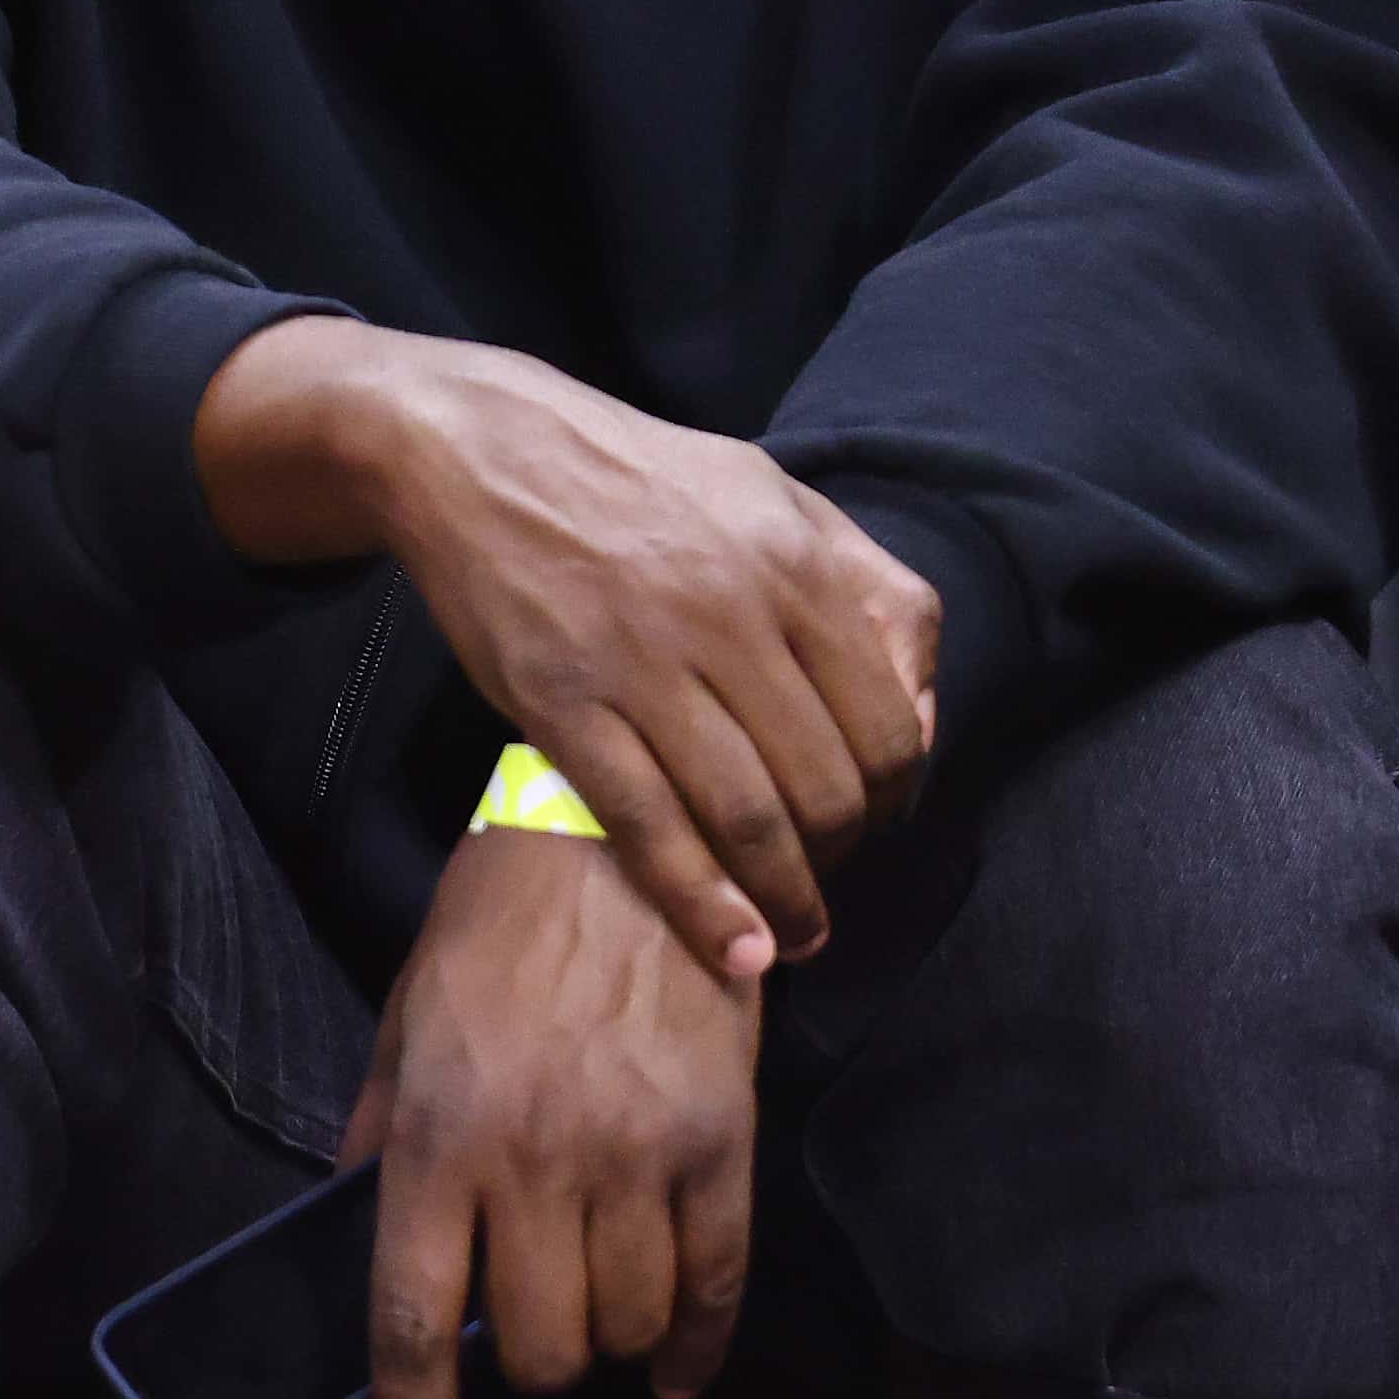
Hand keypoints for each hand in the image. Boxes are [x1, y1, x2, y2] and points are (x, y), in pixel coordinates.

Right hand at [198, 319, 934, 977]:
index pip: (885, 724)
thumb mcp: (773, 494)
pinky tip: (736, 949)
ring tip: (797, 936)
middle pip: (825, 785)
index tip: (875, 823)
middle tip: (825, 875)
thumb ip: (867, 587)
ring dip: (786, 899)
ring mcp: (639, 664)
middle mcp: (727, 616)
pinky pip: (646, 825)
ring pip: (746, 818)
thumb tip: (922, 704)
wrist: (477, 450)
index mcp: (791, 563)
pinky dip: (700, 904)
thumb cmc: (638, 478)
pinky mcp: (561, 704)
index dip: (895, 797)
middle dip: (841, 856)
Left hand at [345, 829, 763, 1398]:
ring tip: (596, 1298)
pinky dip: (698, 1345)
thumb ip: (379, 1131)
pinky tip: (679, 1363)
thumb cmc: (497, 927)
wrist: (619, 836)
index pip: (417, 1329)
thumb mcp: (407, 1018)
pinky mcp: (720, 1144)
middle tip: (530, 1313)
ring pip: (628, 1329)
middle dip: (533, 1361)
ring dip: (611, 1341)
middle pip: (541, 1348)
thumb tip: (348, 1221)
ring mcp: (636, 1156)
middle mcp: (535, 1161)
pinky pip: (716, 1286)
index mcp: (439, 1138)